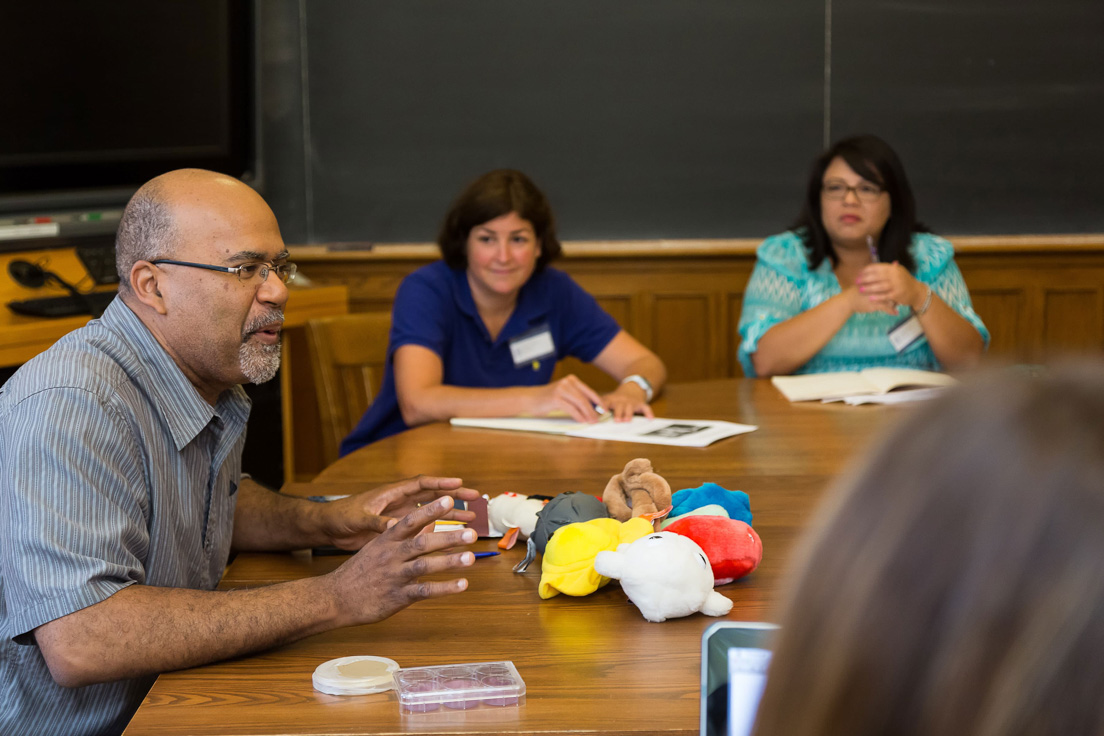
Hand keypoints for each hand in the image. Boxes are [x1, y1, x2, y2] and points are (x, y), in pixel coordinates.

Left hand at [320, 476, 479, 550]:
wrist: (330, 529)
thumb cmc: (342, 517)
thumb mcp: (360, 519)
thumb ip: (378, 522)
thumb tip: (395, 527)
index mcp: (393, 493)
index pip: (422, 484)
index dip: (441, 483)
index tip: (460, 483)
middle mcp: (401, 502)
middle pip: (433, 496)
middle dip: (455, 496)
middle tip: (476, 498)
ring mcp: (402, 516)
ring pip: (432, 514)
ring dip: (451, 516)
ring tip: (471, 521)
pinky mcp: (400, 531)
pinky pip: (424, 530)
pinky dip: (438, 534)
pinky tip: (450, 542)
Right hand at [327, 496, 476, 626]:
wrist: (335, 598)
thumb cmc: (360, 571)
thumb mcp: (377, 547)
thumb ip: (403, 535)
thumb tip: (429, 523)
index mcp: (386, 541)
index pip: (410, 520)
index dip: (430, 510)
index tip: (449, 499)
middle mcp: (391, 556)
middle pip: (422, 543)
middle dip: (448, 537)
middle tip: (471, 533)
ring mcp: (394, 576)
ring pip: (424, 566)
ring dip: (449, 562)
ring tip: (471, 557)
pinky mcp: (397, 597)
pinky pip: (423, 591)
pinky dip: (444, 588)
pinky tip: (462, 585)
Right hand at [535, 374, 604, 422]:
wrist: (530, 398)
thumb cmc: (547, 399)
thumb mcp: (564, 394)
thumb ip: (576, 397)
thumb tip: (592, 408)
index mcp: (571, 380)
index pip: (589, 391)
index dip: (599, 401)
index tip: (605, 410)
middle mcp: (567, 382)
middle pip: (585, 398)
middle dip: (593, 410)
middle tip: (598, 420)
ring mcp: (561, 389)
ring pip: (580, 403)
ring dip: (587, 414)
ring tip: (591, 422)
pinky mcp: (556, 398)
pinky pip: (571, 409)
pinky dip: (578, 416)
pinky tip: (582, 421)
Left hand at [601, 381, 653, 421]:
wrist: (633, 387)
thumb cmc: (617, 398)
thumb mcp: (608, 398)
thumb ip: (599, 405)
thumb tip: (587, 415)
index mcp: (612, 399)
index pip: (606, 402)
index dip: (603, 407)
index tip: (601, 413)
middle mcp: (622, 401)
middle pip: (619, 406)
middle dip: (618, 413)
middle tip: (616, 421)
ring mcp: (632, 402)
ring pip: (631, 408)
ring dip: (629, 414)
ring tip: (627, 420)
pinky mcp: (640, 404)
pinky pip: (645, 408)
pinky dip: (648, 413)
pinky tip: (650, 418)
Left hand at [855, 262, 925, 313]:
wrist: (917, 292)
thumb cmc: (904, 281)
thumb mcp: (897, 272)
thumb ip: (885, 269)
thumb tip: (869, 267)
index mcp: (893, 268)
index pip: (877, 267)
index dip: (866, 270)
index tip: (858, 273)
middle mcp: (895, 275)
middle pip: (877, 276)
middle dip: (865, 278)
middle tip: (857, 281)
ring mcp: (897, 285)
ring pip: (880, 286)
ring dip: (869, 288)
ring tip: (860, 289)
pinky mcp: (898, 294)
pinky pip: (885, 296)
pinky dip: (877, 297)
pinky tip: (870, 298)